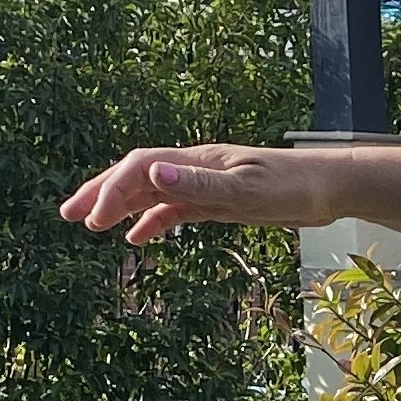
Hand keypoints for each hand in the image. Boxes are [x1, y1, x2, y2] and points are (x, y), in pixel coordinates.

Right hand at [61, 143, 400, 245]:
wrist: (332, 188)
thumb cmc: (296, 187)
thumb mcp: (248, 190)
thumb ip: (201, 184)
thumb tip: (154, 171)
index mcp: (198, 160)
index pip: (141, 168)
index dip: (112, 190)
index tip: (93, 220)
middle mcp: (197, 167)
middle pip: (137, 174)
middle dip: (101, 193)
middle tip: (68, 215)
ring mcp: (207, 183)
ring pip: (152, 191)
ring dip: (120, 206)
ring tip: (89, 225)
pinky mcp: (220, 201)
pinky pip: (177, 209)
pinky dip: (153, 221)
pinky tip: (138, 239)